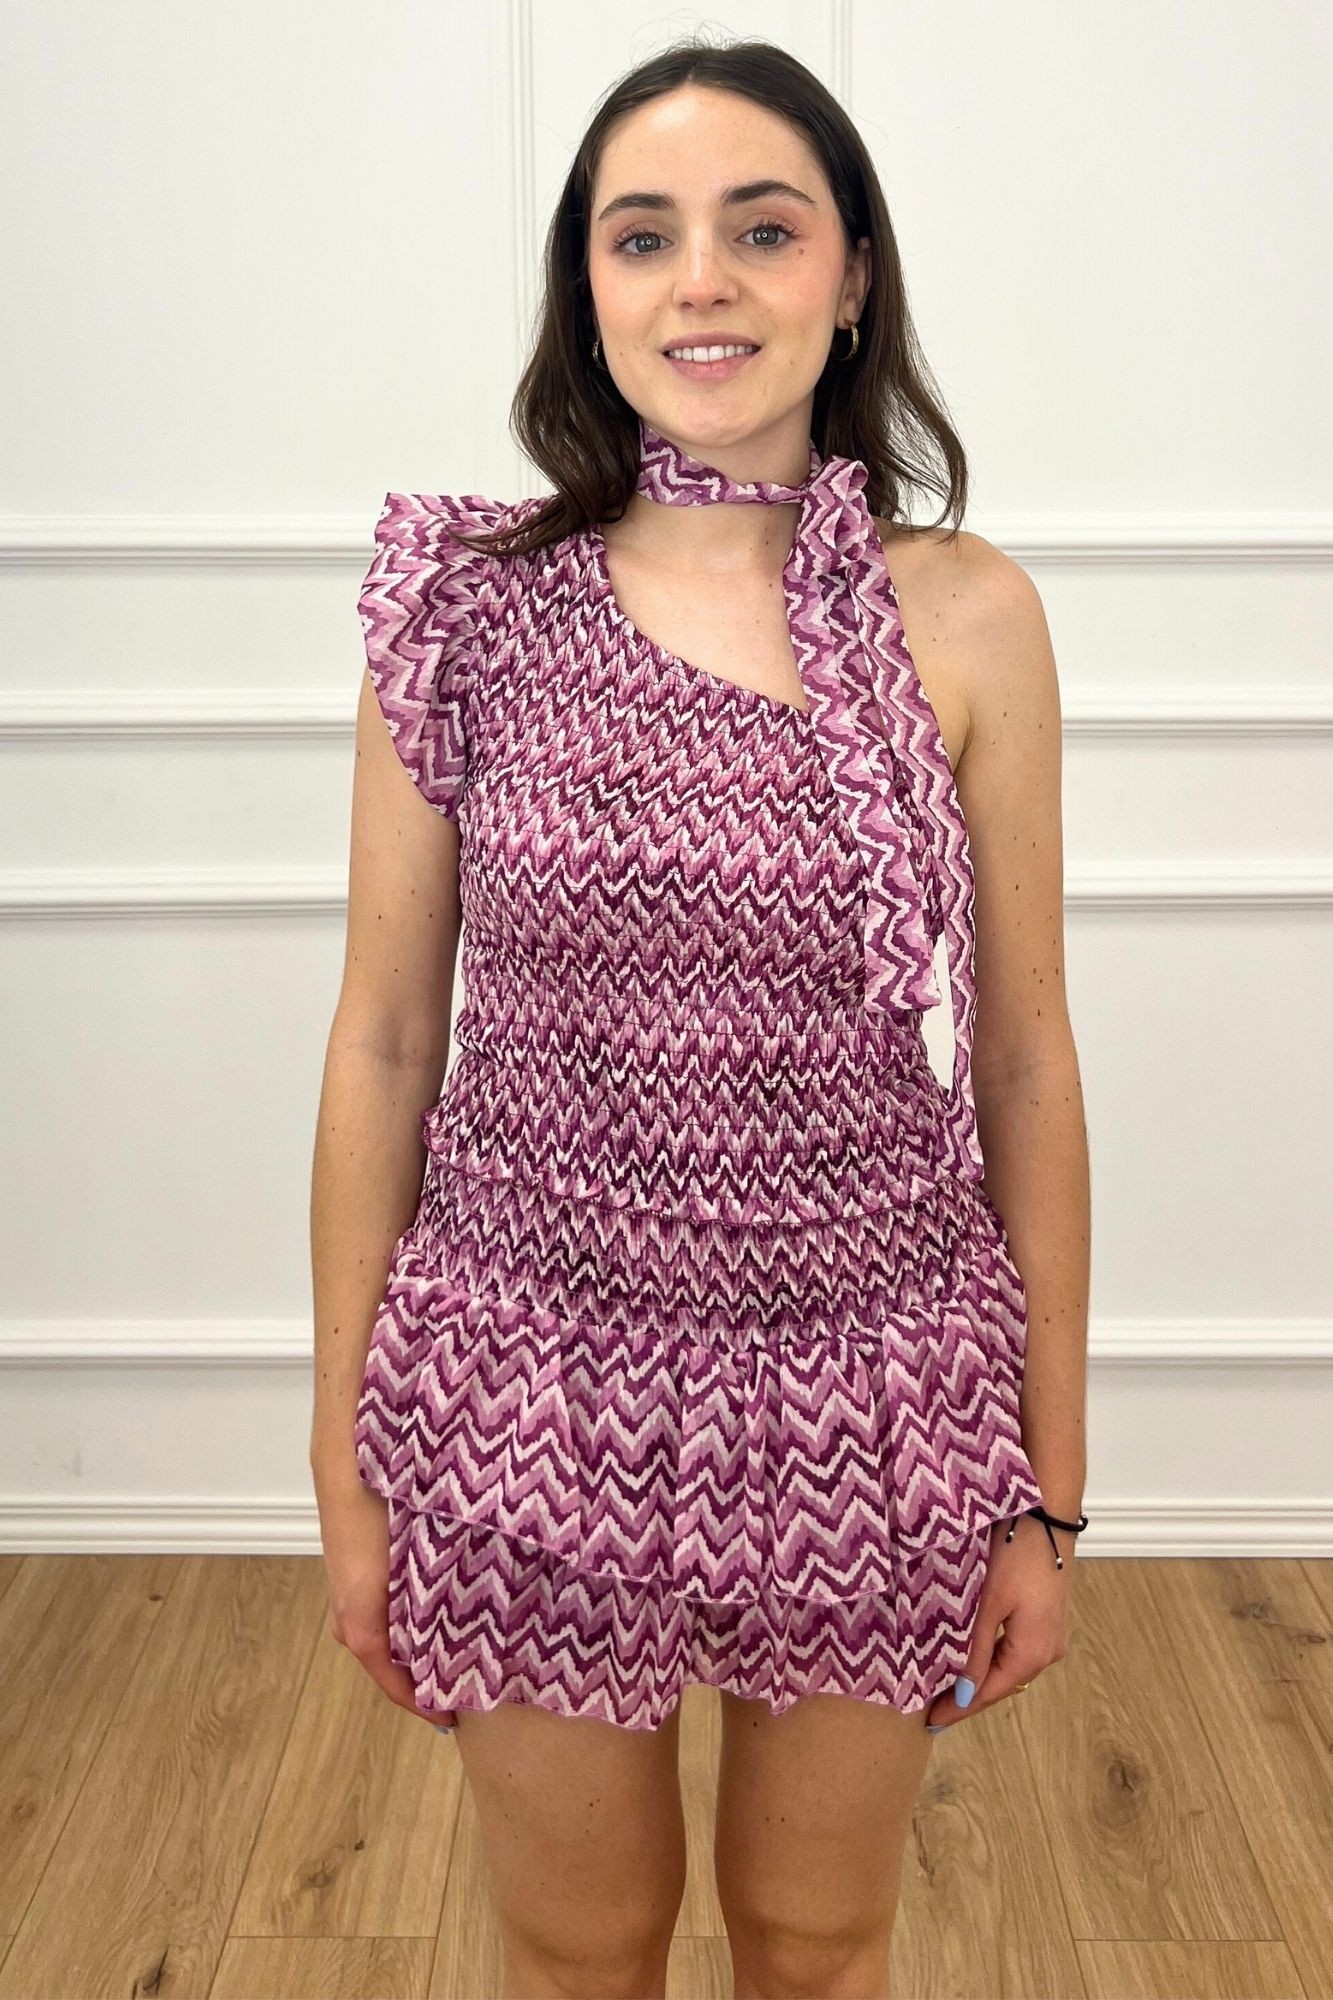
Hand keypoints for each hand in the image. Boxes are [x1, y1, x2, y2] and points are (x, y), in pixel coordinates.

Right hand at [312, 1463, 457, 1730]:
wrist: (349, 1463)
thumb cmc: (379, 1515)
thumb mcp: (409, 1569)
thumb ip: (430, 1609)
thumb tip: (460, 1643)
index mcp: (361, 1625)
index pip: (394, 1684)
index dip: (423, 1705)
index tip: (455, 1719)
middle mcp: (348, 1618)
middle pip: (388, 1664)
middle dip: (424, 1677)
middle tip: (467, 1683)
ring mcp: (346, 1596)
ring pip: (385, 1638)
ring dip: (416, 1649)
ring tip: (460, 1650)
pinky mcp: (352, 1575)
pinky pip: (381, 1614)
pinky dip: (407, 1624)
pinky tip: (437, 1610)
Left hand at [924, 1511, 1073, 1730]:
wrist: (1048, 1516)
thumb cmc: (1016, 1556)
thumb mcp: (990, 1604)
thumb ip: (976, 1651)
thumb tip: (962, 1695)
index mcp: (1032, 1653)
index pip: (988, 1694)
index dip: (958, 1710)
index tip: (930, 1723)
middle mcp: (1047, 1652)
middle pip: (1001, 1684)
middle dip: (968, 1696)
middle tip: (931, 1706)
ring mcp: (1050, 1636)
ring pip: (1009, 1668)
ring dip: (980, 1678)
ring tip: (945, 1686)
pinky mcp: (1048, 1620)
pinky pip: (1016, 1651)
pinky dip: (993, 1659)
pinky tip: (972, 1659)